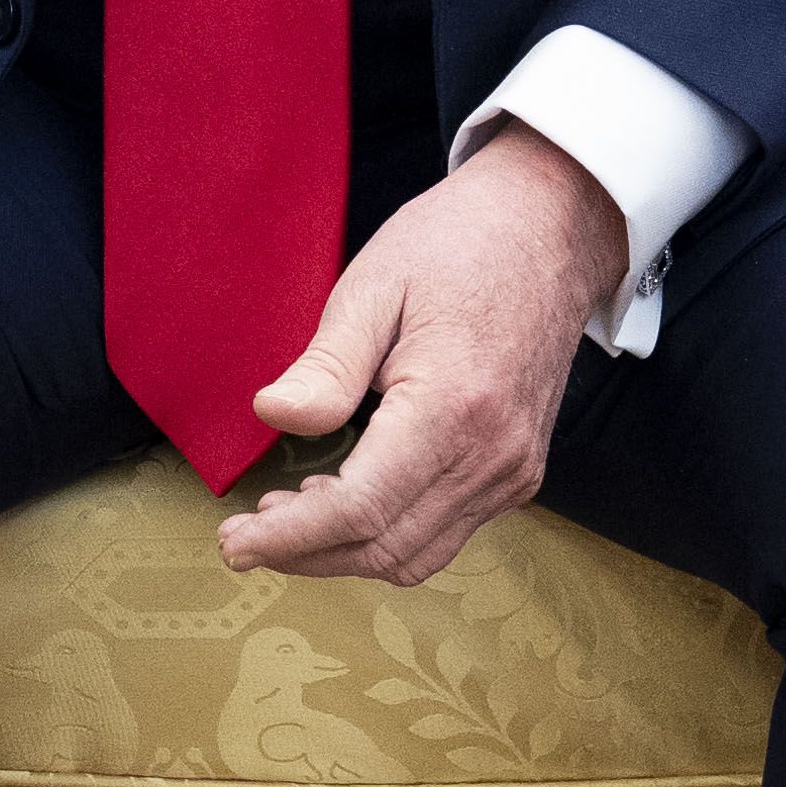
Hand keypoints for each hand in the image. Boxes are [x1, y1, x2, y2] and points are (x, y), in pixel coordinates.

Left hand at [218, 125, 628, 592]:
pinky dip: (389, 534)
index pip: (360, 508)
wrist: (550, 230)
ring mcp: (513, 470)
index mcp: (453, 405)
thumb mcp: (374, 287)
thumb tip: (274, 415)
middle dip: (306, 554)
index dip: (289, 537)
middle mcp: (492, 454)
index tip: (235, 542)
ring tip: (290, 512)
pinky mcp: (519, 473)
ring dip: (345, 553)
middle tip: (244, 536)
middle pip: (385, 548)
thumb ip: (326, 365)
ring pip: (417, 556)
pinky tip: (347, 498)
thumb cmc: (458, 246)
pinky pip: (447, 533)